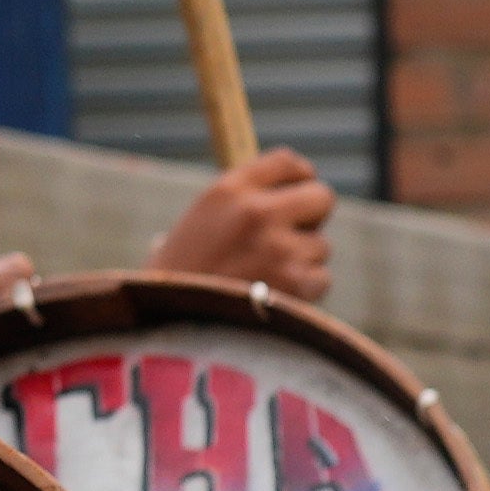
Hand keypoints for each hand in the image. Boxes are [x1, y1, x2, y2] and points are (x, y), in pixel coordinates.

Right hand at [148, 150, 337, 299]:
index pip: (287, 162)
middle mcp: (257, 212)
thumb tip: (278, 200)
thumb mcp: (197, 226)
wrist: (168, 328)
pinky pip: (321, 278)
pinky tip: (274, 299)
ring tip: (265, 280)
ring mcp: (279, 247)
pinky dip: (304, 292)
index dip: (301, 176)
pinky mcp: (296, 281)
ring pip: (321, 246)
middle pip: (321, 196)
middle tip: (294, 235)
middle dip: (314, 217)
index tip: (300, 189)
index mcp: (228, 191)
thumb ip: (236, 207)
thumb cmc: (179, 280)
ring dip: (302, 263)